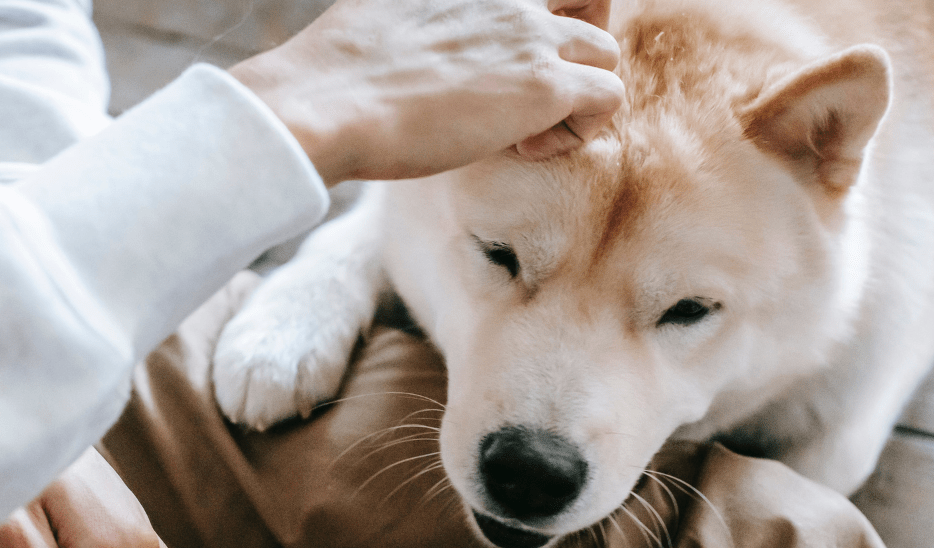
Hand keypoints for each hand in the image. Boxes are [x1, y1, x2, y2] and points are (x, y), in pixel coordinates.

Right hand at [231, 0, 623, 184]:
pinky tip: (522, 147)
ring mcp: (530, 34)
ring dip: (574, 95)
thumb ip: (419, 13)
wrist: (326, 103)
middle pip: (588, 2)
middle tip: (532, 89)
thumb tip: (405, 32)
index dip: (539, 22)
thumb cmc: (335, 73)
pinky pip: (607, 98)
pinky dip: (577, 131)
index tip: (502, 61)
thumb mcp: (381, 9)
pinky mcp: (543, 86)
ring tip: (523, 128)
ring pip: (604, 53)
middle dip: (574, 47)